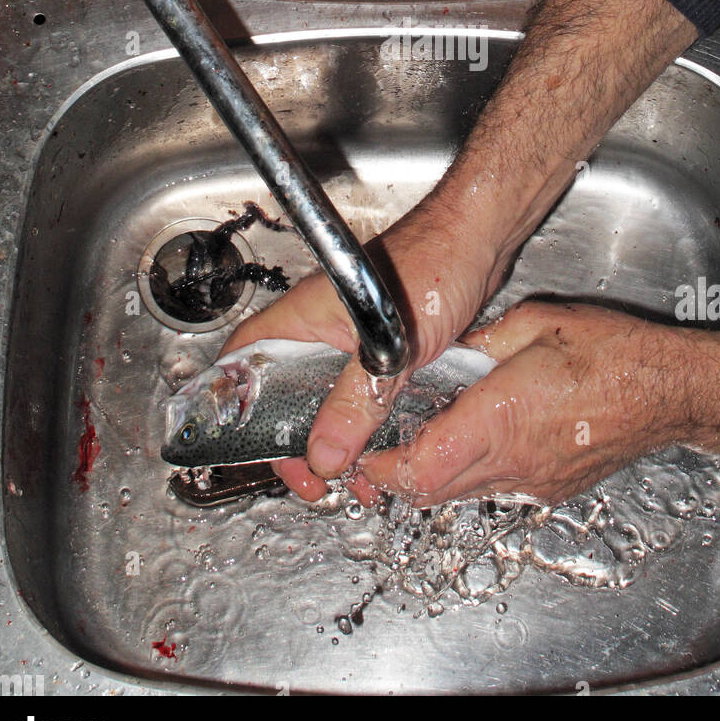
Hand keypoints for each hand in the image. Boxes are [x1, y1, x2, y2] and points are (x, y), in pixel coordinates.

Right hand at [219, 196, 496, 499]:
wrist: (481, 242)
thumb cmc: (435, 262)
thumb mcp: (390, 347)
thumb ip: (355, 401)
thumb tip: (324, 455)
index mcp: (303, 315)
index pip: (243, 361)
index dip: (239, 409)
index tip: (262, 453)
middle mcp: (321, 326)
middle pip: (284, 391)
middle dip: (296, 439)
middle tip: (316, 478)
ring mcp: (353, 338)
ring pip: (327, 396)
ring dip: (336, 438)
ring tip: (354, 476)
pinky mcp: (386, 348)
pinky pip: (364, 392)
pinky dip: (368, 423)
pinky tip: (382, 451)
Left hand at [359, 300, 719, 505]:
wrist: (672, 389)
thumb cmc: (615, 351)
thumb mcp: (534, 322)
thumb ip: (481, 341)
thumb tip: (447, 349)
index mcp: (501, 417)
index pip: (421, 466)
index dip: (381, 467)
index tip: (363, 452)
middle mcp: (514, 459)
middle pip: (431, 493)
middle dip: (394, 478)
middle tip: (375, 453)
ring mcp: (535, 480)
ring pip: (460, 495)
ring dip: (431, 477)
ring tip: (419, 442)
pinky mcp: (553, 487)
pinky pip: (495, 488)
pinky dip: (470, 473)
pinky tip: (473, 440)